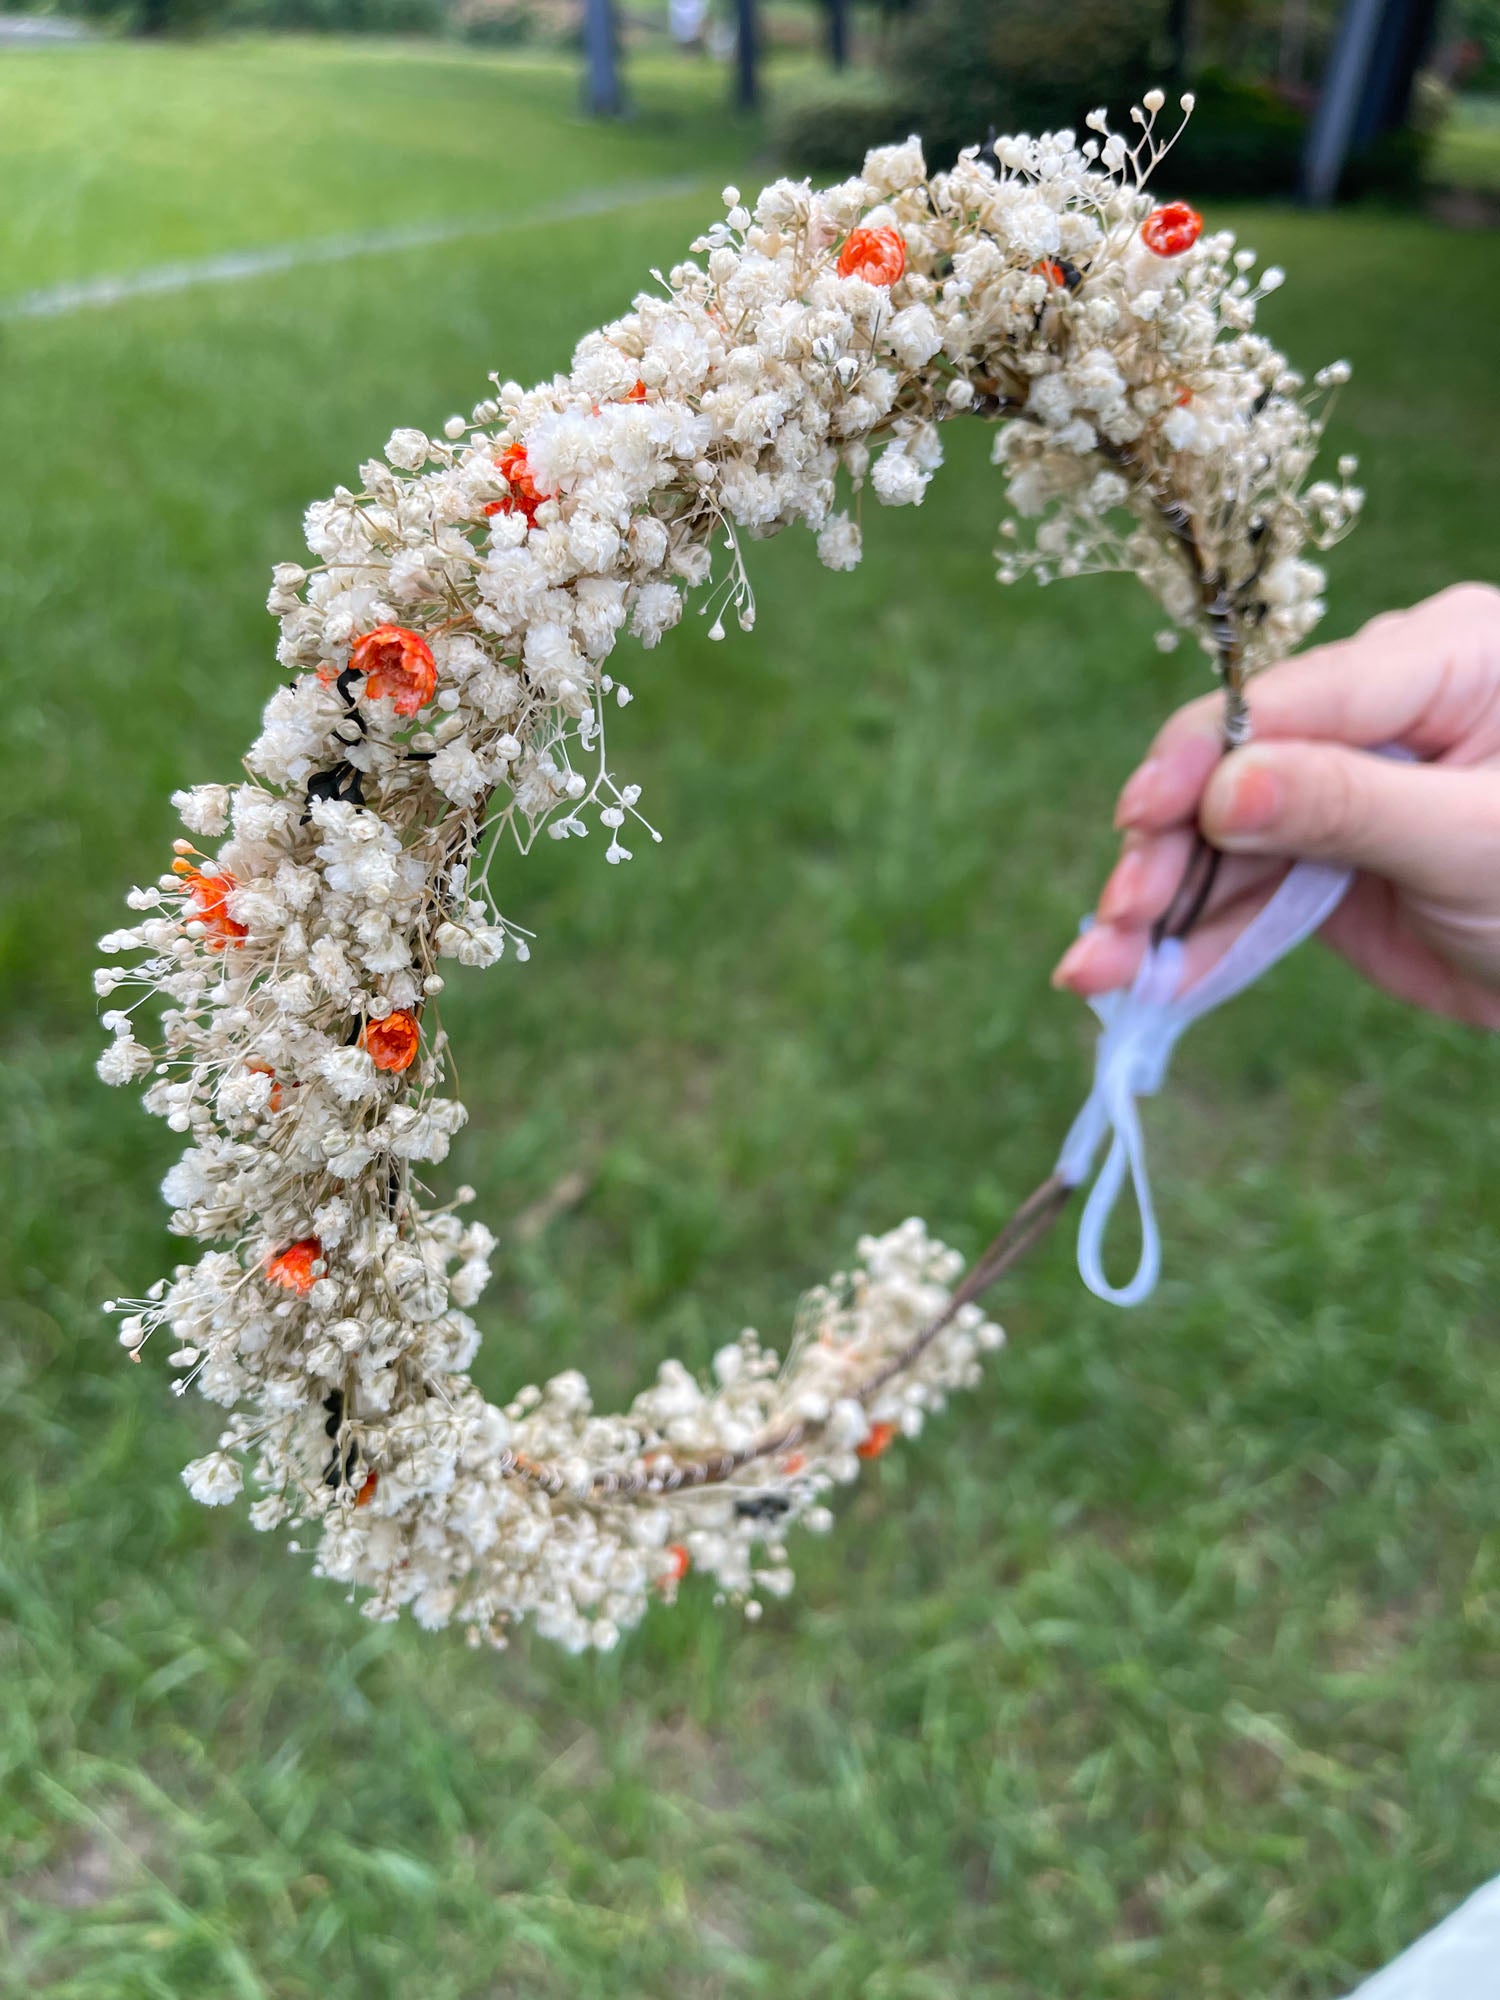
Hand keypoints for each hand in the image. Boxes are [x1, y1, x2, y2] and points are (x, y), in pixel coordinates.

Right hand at [1051, 583, 1499, 1029]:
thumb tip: (1220, 789)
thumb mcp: (1476, 839)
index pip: (1289, 695)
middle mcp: (1377, 710)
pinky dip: (1201, 943)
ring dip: (1161, 911)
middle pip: (1235, 768)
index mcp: (1438, 657)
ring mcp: (1345, 787)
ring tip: (1099, 977)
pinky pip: (1250, 895)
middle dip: (1167, 851)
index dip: (1200, 755)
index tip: (1139, 817)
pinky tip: (1145, 985)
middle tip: (1116, 922)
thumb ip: (1350, 805)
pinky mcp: (1330, 858)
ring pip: (1226, 842)